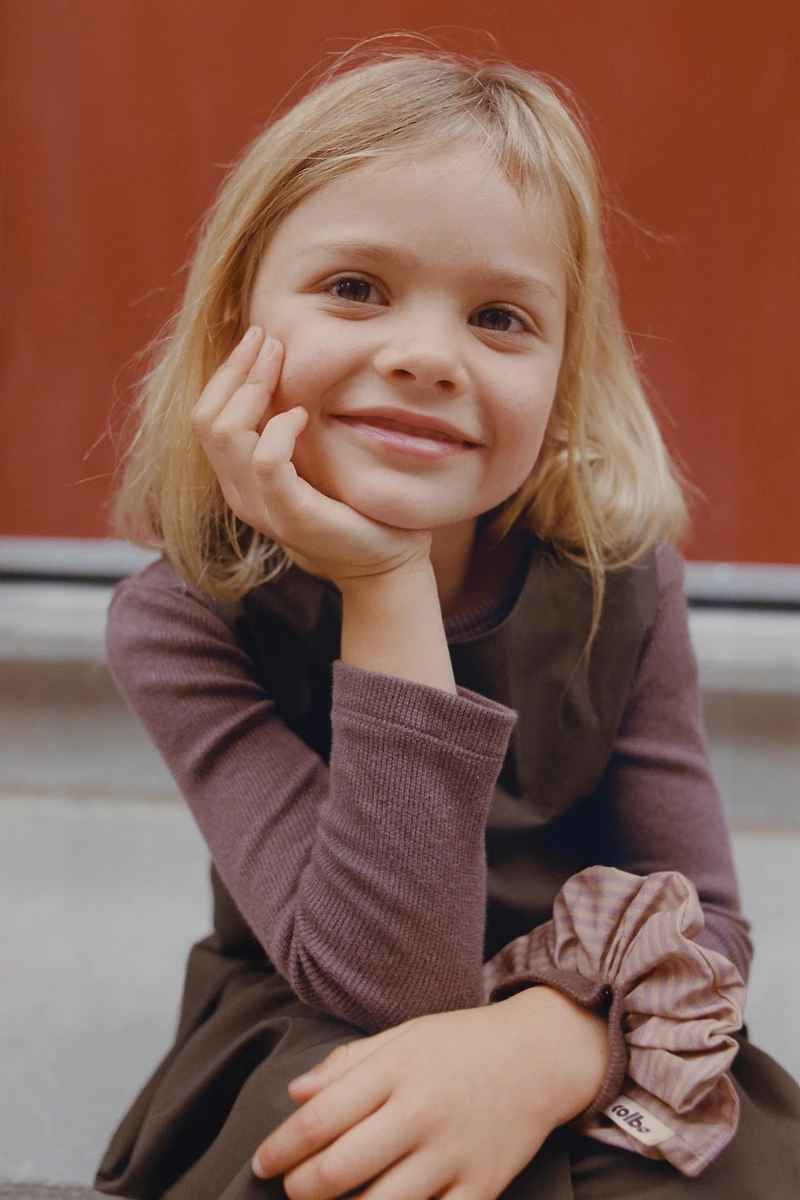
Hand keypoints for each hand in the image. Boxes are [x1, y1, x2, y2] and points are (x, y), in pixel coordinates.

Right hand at [191, 326, 431, 587]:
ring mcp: (260, 507)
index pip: (206, 416)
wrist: (382, 563)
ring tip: (280, 360)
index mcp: (238, 477)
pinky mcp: (289, 516)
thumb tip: (286, 365)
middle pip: (206, 419)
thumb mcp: (312, 458)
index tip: (258, 336)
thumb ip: (291, 425)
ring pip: (225, 434)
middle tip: (267, 337)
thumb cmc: (353, 505)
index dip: (226, 373)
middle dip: (235, 370)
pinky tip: (303, 414)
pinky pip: (266, 462)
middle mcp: (239, 492)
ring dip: (253, 387)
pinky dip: (280, 430)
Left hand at [252, 988, 607, 1199]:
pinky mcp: (481, 1189)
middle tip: (292, 1190)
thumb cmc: (462, 1043)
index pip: (318, 1118)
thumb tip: (294, 1094)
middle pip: (338, 1171)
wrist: (541, 1055)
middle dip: (300, 1190)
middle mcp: (421, 1112)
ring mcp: (452, 1154)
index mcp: (396, 1069)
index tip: (262, 1163)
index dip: (280, 1148)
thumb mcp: (404, 1035)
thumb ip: (347, 1064)